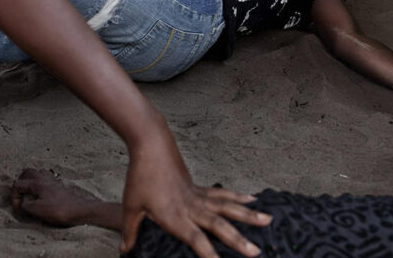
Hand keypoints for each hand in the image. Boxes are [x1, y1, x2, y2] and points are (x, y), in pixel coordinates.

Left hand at [121, 128, 271, 257]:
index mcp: (174, 215)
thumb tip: (125, 250)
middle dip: (238, 240)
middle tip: (255, 252)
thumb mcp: (131, 206)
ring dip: (248, 215)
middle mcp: (191, 207)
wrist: (151, 145)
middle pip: (219, 225)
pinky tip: (252, 199)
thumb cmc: (140, 176)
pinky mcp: (199, 187)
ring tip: (268, 221)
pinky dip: (238, 197)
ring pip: (227, 207)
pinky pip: (222, 195)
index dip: (209, 253)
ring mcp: (198, 195)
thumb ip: (131, 230)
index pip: (195, 239)